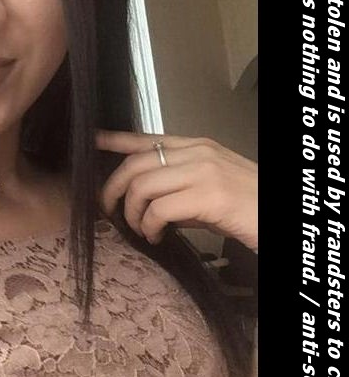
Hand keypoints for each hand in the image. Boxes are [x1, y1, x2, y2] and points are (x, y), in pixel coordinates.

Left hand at [97, 130, 257, 251]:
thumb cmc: (248, 208)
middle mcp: (198, 153)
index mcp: (197, 147)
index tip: (93, 140)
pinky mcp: (210, 196)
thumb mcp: (210, 189)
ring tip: (141, 230)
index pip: (147, 138)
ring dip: (132, 213)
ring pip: (142, 186)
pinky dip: (149, 227)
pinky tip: (156, 238)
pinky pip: (159, 210)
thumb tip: (147, 203)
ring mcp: (204, 172)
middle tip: (108, 210)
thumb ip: (179, 188)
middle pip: (135, 164)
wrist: (284, 219)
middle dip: (112, 189)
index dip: (116, 139)